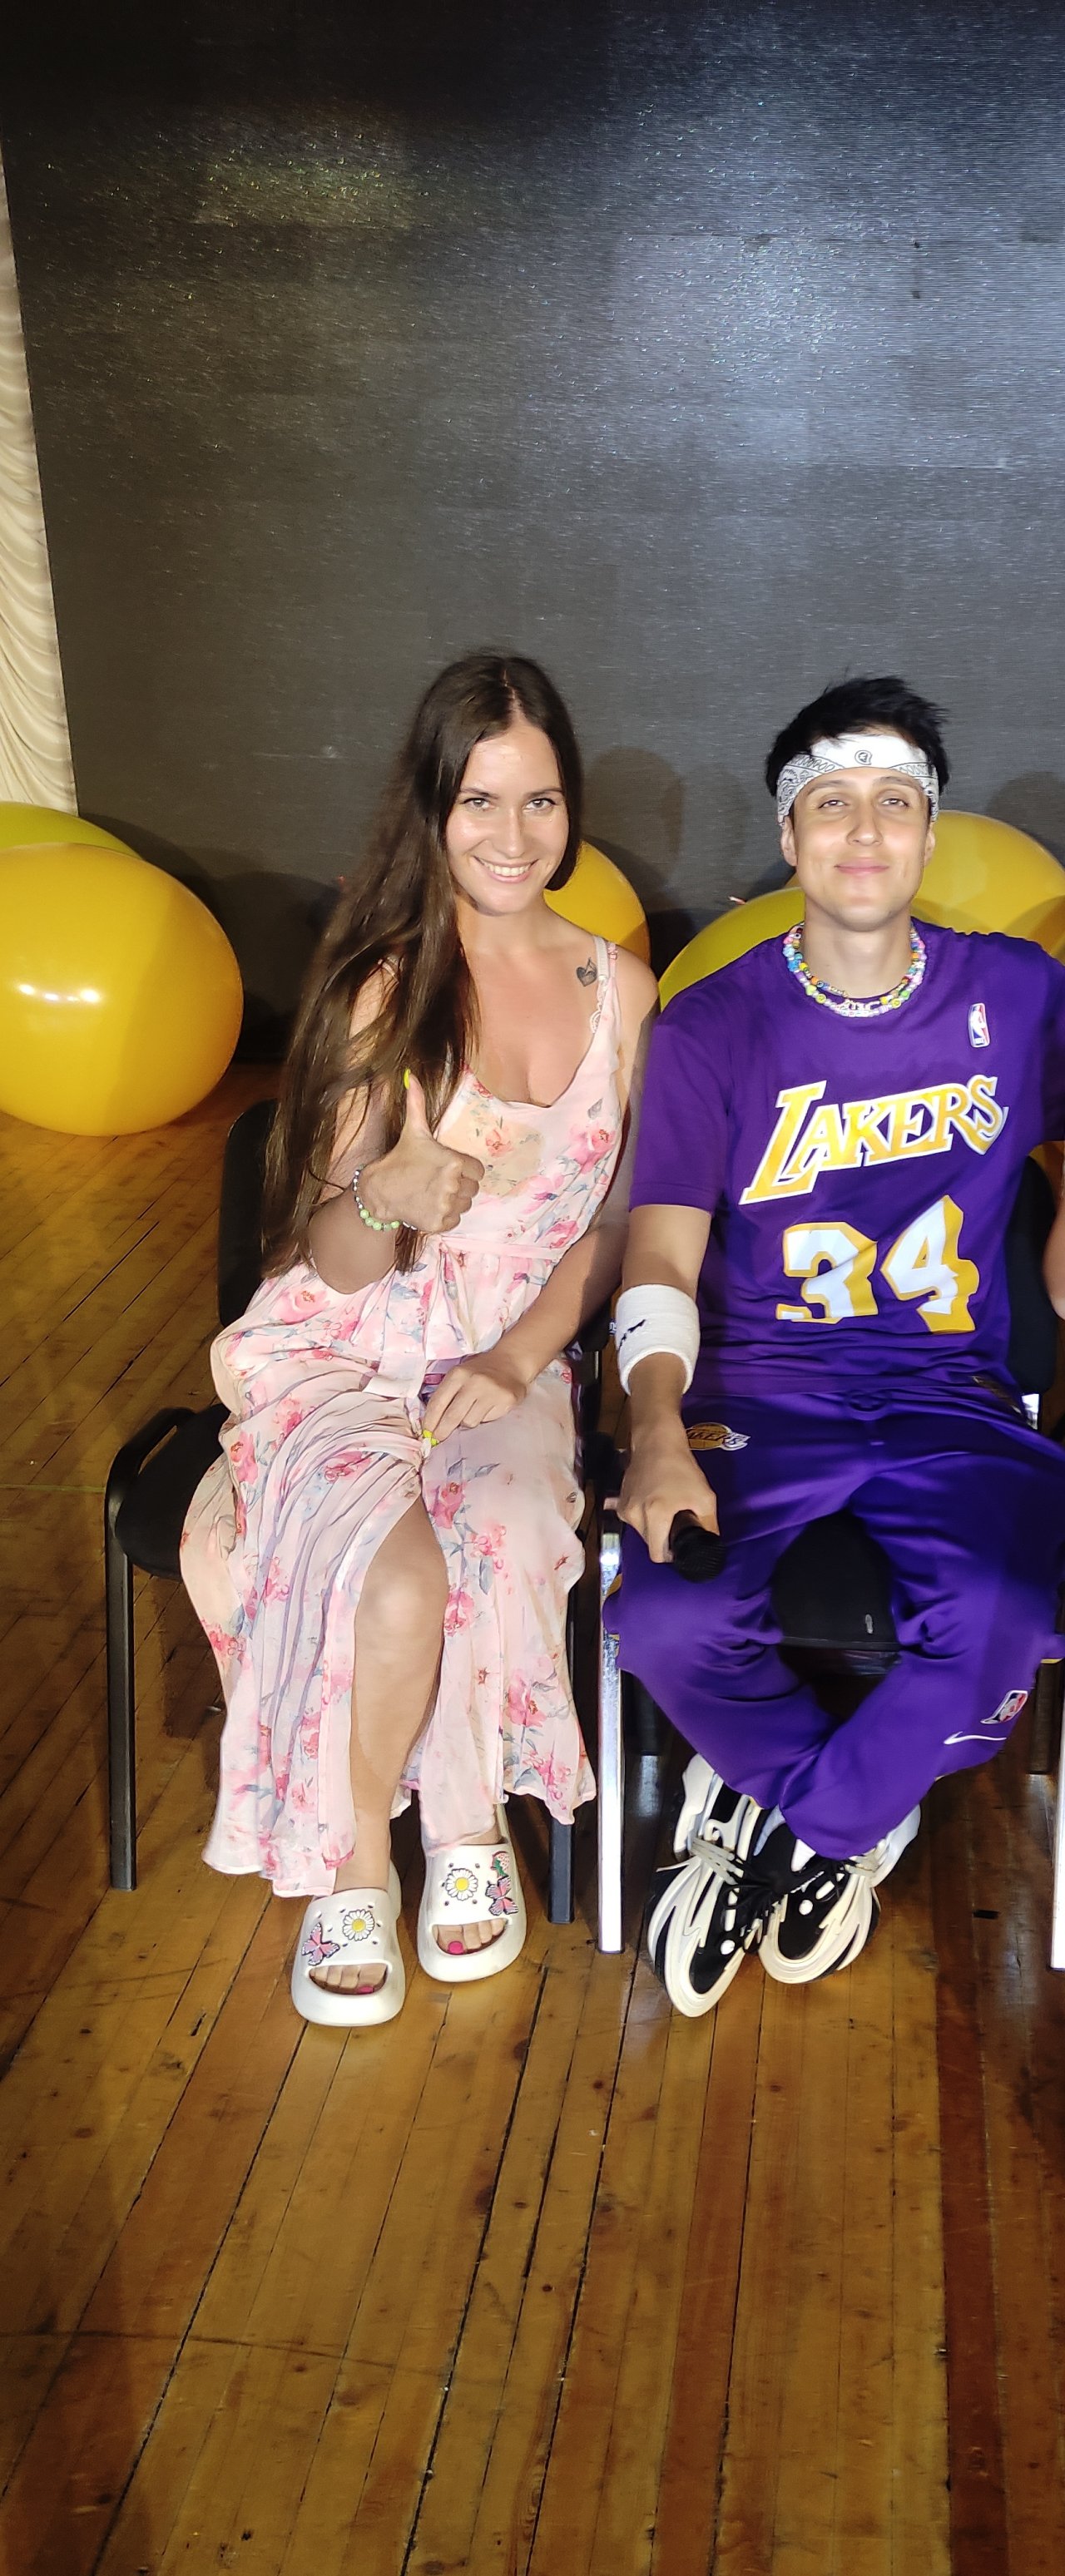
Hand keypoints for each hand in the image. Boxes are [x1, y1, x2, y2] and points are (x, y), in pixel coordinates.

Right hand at [362, 1075, 483, 1234]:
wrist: (379, 1190)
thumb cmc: (400, 1159)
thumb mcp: (413, 1130)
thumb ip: (417, 1103)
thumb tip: (411, 1075)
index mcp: (453, 1162)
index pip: (478, 1171)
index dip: (465, 1169)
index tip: (449, 1168)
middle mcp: (452, 1185)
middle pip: (473, 1189)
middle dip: (459, 1185)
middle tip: (438, 1180)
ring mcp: (445, 1205)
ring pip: (465, 1205)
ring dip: (453, 1201)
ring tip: (433, 1192)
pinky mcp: (438, 1223)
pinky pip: (455, 1221)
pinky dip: (445, 1216)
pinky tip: (429, 1205)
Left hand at [422, 1346, 530, 1443]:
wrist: (511, 1362)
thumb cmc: (480, 1371)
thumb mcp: (460, 1375)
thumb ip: (447, 1394)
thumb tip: (433, 1423)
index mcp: (458, 1374)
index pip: (438, 1402)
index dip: (430, 1421)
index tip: (427, 1432)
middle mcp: (474, 1383)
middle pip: (452, 1416)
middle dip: (442, 1431)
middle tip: (438, 1439)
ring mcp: (491, 1392)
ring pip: (470, 1421)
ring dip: (467, 1421)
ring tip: (473, 1410)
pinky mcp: (506, 1401)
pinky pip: (487, 1420)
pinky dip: (484, 1418)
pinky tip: (488, 1407)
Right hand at [617, 1432, 718, 1563]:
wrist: (656, 1442)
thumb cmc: (681, 1468)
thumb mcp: (704, 1497)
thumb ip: (708, 1525)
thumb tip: (711, 1543)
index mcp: (655, 1516)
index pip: (657, 1555)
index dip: (671, 1556)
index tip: (680, 1546)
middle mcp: (634, 1515)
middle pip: (650, 1543)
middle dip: (663, 1538)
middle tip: (677, 1522)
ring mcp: (624, 1507)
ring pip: (641, 1531)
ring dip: (653, 1527)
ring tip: (666, 1508)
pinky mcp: (619, 1500)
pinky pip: (634, 1519)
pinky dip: (644, 1516)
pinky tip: (654, 1501)